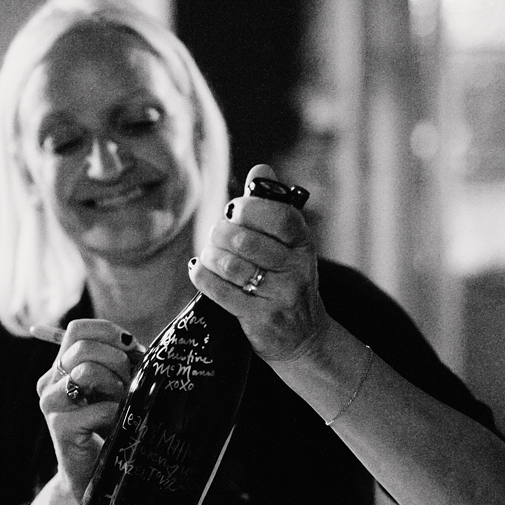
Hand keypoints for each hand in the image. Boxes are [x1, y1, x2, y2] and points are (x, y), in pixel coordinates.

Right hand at [36, 318, 140, 493]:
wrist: (96, 473)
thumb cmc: (111, 424)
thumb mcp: (118, 385)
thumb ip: (123, 362)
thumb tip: (134, 346)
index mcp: (62, 366)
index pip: (78, 330)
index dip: (108, 333)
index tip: (131, 348)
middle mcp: (50, 381)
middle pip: (83, 347)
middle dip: (117, 361)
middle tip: (128, 382)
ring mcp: (51, 403)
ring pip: (86, 372)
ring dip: (116, 386)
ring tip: (122, 403)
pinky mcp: (58, 426)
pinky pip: (96, 408)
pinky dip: (116, 412)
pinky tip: (117, 422)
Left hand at [190, 163, 330, 361]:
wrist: (303, 336)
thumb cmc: (288, 280)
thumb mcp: (290, 244)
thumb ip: (273, 206)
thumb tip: (261, 168)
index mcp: (303, 243)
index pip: (280, 216)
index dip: (250, 209)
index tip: (234, 210)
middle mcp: (297, 269)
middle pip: (245, 240)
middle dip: (220, 233)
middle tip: (217, 236)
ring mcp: (282, 296)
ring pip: (231, 266)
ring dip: (211, 255)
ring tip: (210, 254)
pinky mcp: (262, 318)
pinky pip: (221, 292)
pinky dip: (203, 276)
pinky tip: (200, 270)